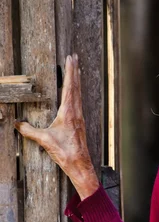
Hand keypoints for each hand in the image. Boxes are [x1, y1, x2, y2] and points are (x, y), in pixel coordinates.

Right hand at [15, 54, 99, 199]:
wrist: (80, 164)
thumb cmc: (65, 152)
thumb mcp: (44, 140)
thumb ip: (29, 131)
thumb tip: (16, 124)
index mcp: (69, 112)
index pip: (69, 87)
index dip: (70, 72)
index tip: (71, 59)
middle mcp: (77, 112)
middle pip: (76, 86)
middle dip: (75, 71)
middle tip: (75, 56)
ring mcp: (80, 117)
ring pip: (79, 94)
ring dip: (77, 80)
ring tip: (77, 69)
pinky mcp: (80, 123)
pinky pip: (79, 102)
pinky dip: (77, 92)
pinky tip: (76, 93)